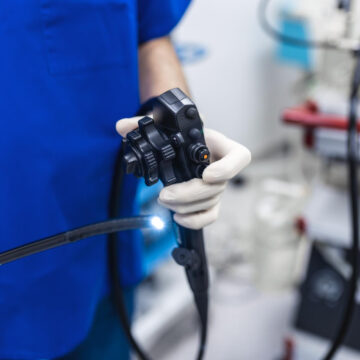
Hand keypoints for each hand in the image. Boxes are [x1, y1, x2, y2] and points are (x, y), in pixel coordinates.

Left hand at [116, 117, 250, 229]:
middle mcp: (220, 167)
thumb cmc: (178, 134)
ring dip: (185, 206)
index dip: (228, 168)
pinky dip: (194, 220)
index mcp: (217, 145)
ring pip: (210, 203)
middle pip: (218, 187)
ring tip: (164, 200)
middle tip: (166, 194)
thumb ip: (144, 122)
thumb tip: (121, 126)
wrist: (179, 145)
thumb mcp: (164, 123)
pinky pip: (209, 216)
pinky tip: (177, 217)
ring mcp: (216, 187)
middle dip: (190, 193)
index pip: (240, 156)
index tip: (206, 174)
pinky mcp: (208, 202)